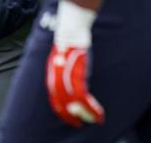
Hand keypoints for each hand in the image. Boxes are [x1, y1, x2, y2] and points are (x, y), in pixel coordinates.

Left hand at [46, 0, 102, 126]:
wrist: (72, 26)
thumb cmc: (70, 37)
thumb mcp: (64, 53)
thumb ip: (65, 65)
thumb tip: (69, 73)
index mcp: (53, 73)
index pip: (55, 98)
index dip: (62, 110)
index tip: (71, 118)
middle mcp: (57, 77)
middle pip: (63, 102)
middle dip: (72, 115)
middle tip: (80, 123)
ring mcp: (66, 75)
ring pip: (74, 102)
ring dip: (85, 113)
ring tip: (94, 119)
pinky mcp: (77, 73)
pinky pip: (82, 95)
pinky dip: (90, 106)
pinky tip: (97, 111)